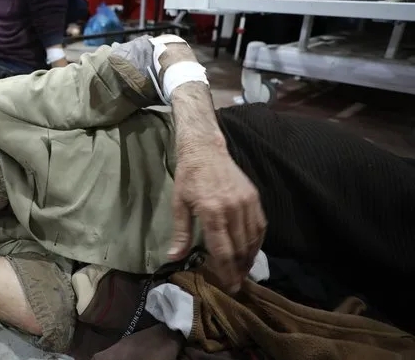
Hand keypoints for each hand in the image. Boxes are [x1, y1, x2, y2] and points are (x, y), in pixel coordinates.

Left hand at [168, 146, 266, 292]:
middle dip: (238, 269)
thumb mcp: (178, 204)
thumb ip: (180, 233)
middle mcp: (233, 209)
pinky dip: (258, 241)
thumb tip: (173, 257)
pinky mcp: (254, 197)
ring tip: (243, 271)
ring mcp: (246, 203)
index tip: (228, 285)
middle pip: (240, 248)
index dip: (226, 271)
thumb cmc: (188, 177)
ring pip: (253, 239)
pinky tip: (252, 251)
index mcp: (212, 212)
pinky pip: (260, 225)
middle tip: (235, 284)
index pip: (223, 250)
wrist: (206, 150)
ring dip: (249, 258)